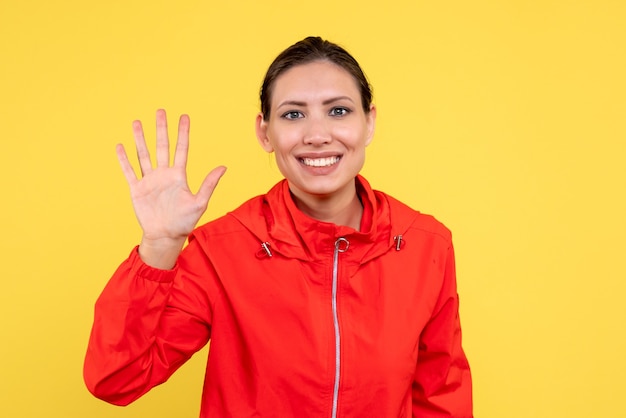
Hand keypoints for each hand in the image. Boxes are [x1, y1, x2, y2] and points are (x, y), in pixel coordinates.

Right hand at [116, 109, 225, 267]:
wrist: (165, 236)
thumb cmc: (184, 222)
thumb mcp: (199, 202)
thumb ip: (209, 184)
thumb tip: (223, 167)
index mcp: (178, 175)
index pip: (181, 149)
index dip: (182, 133)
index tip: (184, 117)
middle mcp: (163, 174)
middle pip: (162, 147)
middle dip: (161, 129)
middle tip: (160, 111)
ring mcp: (149, 180)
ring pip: (144, 155)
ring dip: (140, 139)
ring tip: (137, 123)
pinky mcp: (137, 189)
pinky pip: (129, 171)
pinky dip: (124, 160)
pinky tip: (121, 146)